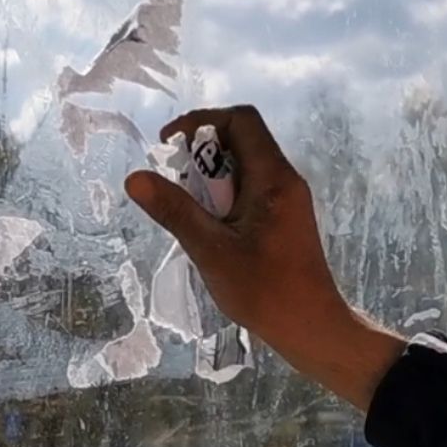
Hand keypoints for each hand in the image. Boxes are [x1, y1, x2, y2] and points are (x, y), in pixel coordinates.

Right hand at [124, 105, 402, 409]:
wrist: (311, 326)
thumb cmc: (266, 291)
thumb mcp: (211, 250)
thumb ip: (175, 211)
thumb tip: (135, 177)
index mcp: (274, 177)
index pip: (242, 119)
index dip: (202, 120)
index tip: (169, 144)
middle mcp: (285, 180)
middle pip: (242, 139)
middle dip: (201, 151)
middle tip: (173, 180)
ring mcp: (287, 199)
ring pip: (243, 167)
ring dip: (210, 177)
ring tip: (186, 207)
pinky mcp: (283, 218)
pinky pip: (249, 189)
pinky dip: (223, 196)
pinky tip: (207, 226)